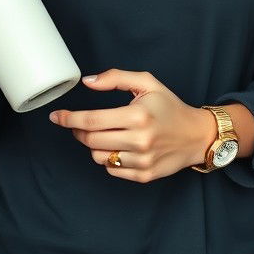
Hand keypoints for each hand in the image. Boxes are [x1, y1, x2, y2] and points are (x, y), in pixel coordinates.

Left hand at [49, 69, 215, 181]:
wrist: (196, 135)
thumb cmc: (170, 107)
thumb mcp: (147, 83)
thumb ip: (116, 78)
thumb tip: (87, 82)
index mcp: (138, 115)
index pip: (92, 120)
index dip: (69, 119)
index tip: (57, 117)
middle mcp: (140, 139)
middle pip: (91, 140)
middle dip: (79, 131)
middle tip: (80, 124)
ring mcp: (142, 160)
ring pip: (98, 157)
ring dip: (94, 145)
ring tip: (108, 135)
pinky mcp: (144, 175)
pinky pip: (112, 169)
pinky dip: (109, 159)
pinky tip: (121, 148)